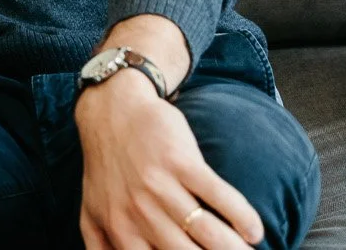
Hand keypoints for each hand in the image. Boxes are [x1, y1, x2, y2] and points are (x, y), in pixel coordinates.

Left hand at [74, 72, 262, 249]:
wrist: (112, 110)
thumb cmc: (105, 167)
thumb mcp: (91, 211)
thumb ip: (100, 248)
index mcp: (121, 230)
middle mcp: (140, 212)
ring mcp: (161, 186)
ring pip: (209, 232)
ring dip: (234, 248)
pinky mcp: (181, 161)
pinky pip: (219, 195)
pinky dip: (241, 216)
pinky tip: (253, 230)